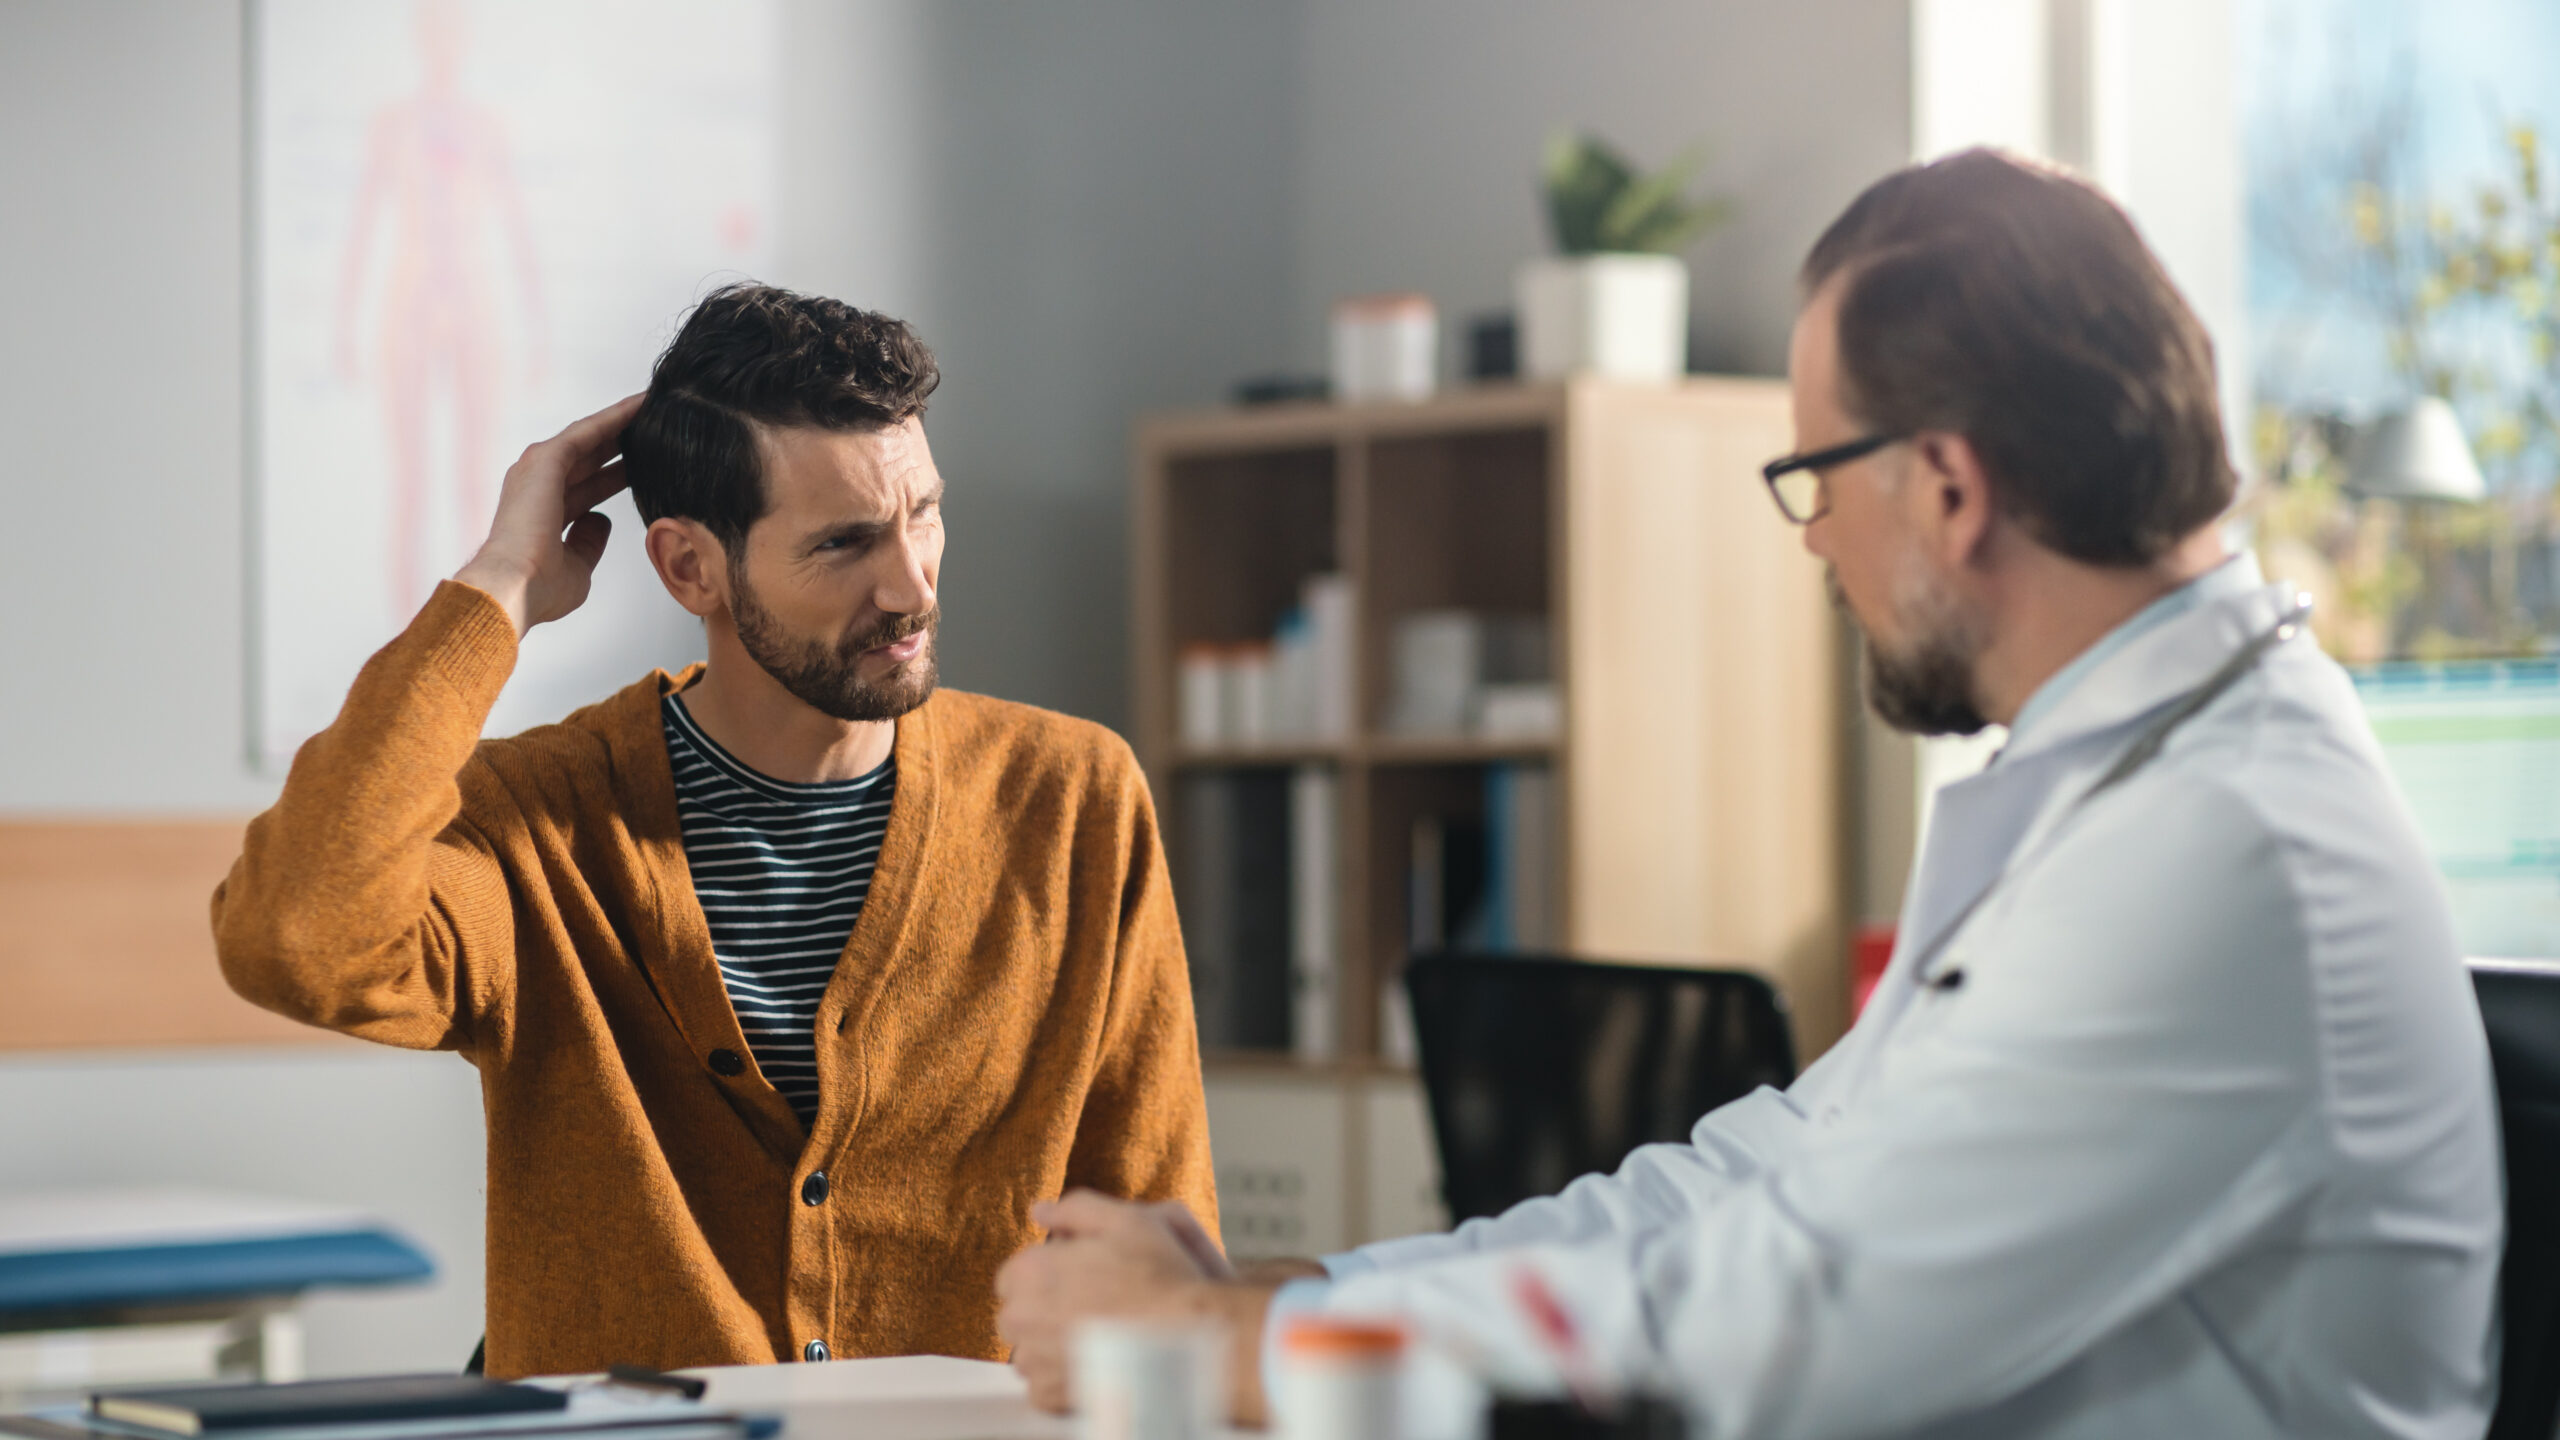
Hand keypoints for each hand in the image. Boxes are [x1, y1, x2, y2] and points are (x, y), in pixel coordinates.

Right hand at [453, 393, 642, 635]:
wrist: (515, 588)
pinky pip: (586, 431)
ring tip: (655, 405)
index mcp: (546, 513)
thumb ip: (589, 541)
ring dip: (622, 420)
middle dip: (624, 442)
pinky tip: (641, 405)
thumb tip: (601, 521)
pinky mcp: (544, 459)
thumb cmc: (540, 588)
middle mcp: (539, 485)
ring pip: (589, 437)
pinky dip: (614, 417)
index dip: (619, 474)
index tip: (651, 464)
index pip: (590, 486)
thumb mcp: (577, 566)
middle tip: (659, 427)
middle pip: (591, 457)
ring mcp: (538, 469)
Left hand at [996, 1192, 1248, 1414]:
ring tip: (1097, 1336)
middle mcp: (1022, 1317)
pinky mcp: (1052, 1395)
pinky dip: (1063, 1378)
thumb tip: (1040, 1211)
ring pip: (1029, 1351)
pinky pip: (1043, 1387)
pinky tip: (1096, 1362)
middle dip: (1043, 1310)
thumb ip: (1075, 1209)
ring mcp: (1035, 1360)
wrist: (1190, 1336)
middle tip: (1090, 1307)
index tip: (1077, 1279)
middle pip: (1017, 1314)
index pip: (1013, 1275)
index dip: (1046, 1275)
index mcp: (1031, 1270)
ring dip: (1052, 1345)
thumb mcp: (1124, 1220)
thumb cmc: (1160, 1276)